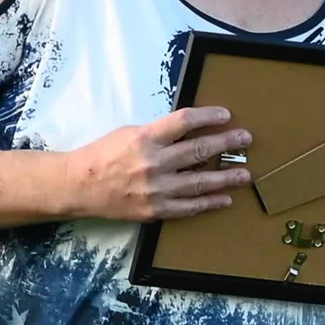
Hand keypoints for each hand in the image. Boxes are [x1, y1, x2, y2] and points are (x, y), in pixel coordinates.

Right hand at [58, 105, 250, 222]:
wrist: (79, 186)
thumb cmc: (102, 155)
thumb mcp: (128, 132)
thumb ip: (158, 133)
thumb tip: (189, 131)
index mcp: (145, 138)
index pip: (184, 121)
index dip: (208, 116)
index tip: (225, 115)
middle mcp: (153, 163)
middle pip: (199, 150)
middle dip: (226, 143)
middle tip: (246, 139)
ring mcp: (155, 189)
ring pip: (200, 182)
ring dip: (226, 177)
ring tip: (245, 173)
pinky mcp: (155, 210)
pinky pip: (189, 207)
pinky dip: (209, 203)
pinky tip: (225, 198)